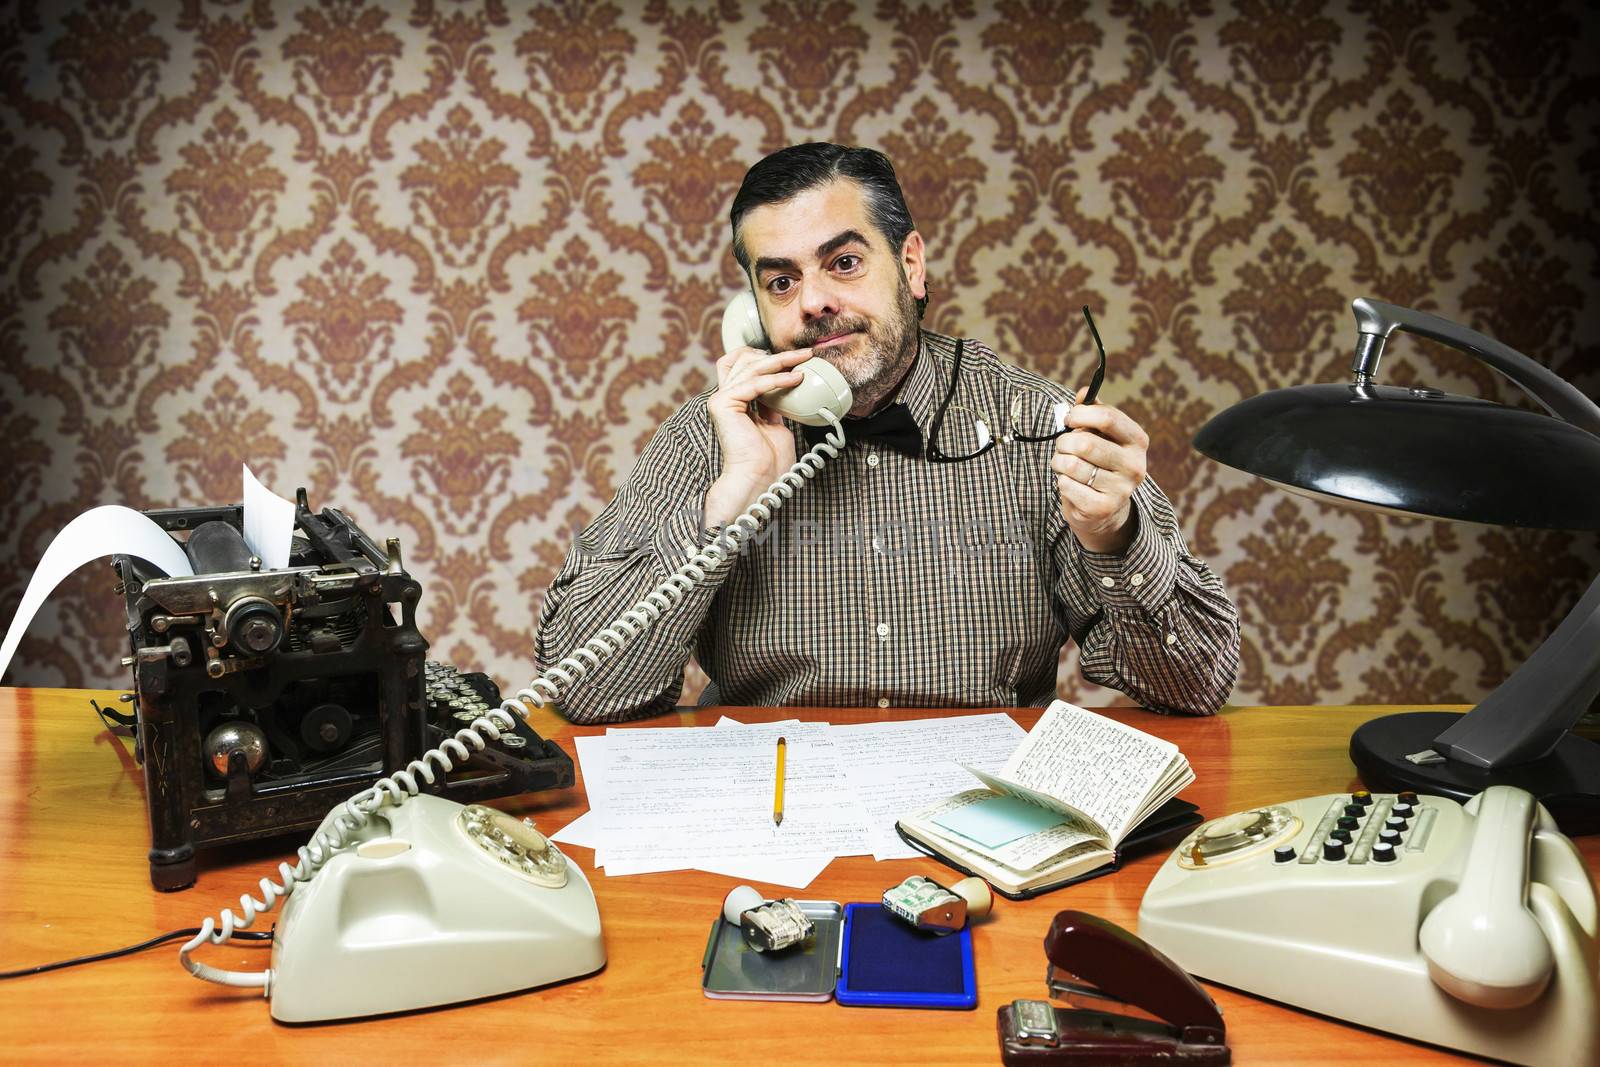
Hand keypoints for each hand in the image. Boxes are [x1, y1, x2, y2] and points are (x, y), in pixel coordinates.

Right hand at [703, 345, 813, 526]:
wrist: (760, 479)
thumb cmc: (769, 460)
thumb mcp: (775, 422)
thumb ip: (774, 402)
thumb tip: (786, 384)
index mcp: (734, 401)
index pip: (743, 364)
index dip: (767, 356)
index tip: (796, 358)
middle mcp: (724, 397)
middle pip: (745, 359)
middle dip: (778, 354)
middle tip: (805, 353)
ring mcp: (721, 399)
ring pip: (750, 366)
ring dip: (781, 361)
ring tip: (804, 360)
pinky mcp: (723, 404)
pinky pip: (754, 383)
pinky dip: (778, 379)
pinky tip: (797, 379)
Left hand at [1051, 388, 1148, 554]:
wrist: (1102, 507)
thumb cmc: (1097, 462)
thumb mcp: (1100, 435)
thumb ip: (1092, 412)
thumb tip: (1084, 392)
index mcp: (1137, 441)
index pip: (1107, 418)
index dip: (1080, 414)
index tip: (1069, 419)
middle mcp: (1135, 465)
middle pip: (1085, 443)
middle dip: (1064, 442)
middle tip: (1062, 447)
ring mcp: (1121, 489)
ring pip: (1072, 465)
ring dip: (1059, 462)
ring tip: (1064, 466)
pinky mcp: (1103, 508)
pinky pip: (1067, 485)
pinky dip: (1061, 482)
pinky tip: (1070, 484)